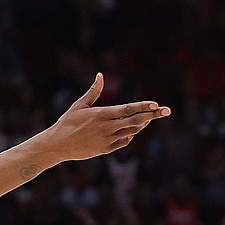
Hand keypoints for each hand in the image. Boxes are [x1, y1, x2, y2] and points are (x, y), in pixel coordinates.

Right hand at [46, 74, 169, 162]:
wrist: (57, 146)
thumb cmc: (66, 123)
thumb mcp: (79, 105)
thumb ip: (93, 91)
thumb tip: (100, 75)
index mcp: (101, 114)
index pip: (127, 109)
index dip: (143, 106)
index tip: (156, 104)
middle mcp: (107, 127)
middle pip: (135, 120)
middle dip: (153, 115)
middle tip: (167, 110)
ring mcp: (107, 139)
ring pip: (132, 131)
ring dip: (142, 124)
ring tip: (150, 117)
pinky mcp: (106, 149)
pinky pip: (124, 141)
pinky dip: (130, 135)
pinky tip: (132, 129)